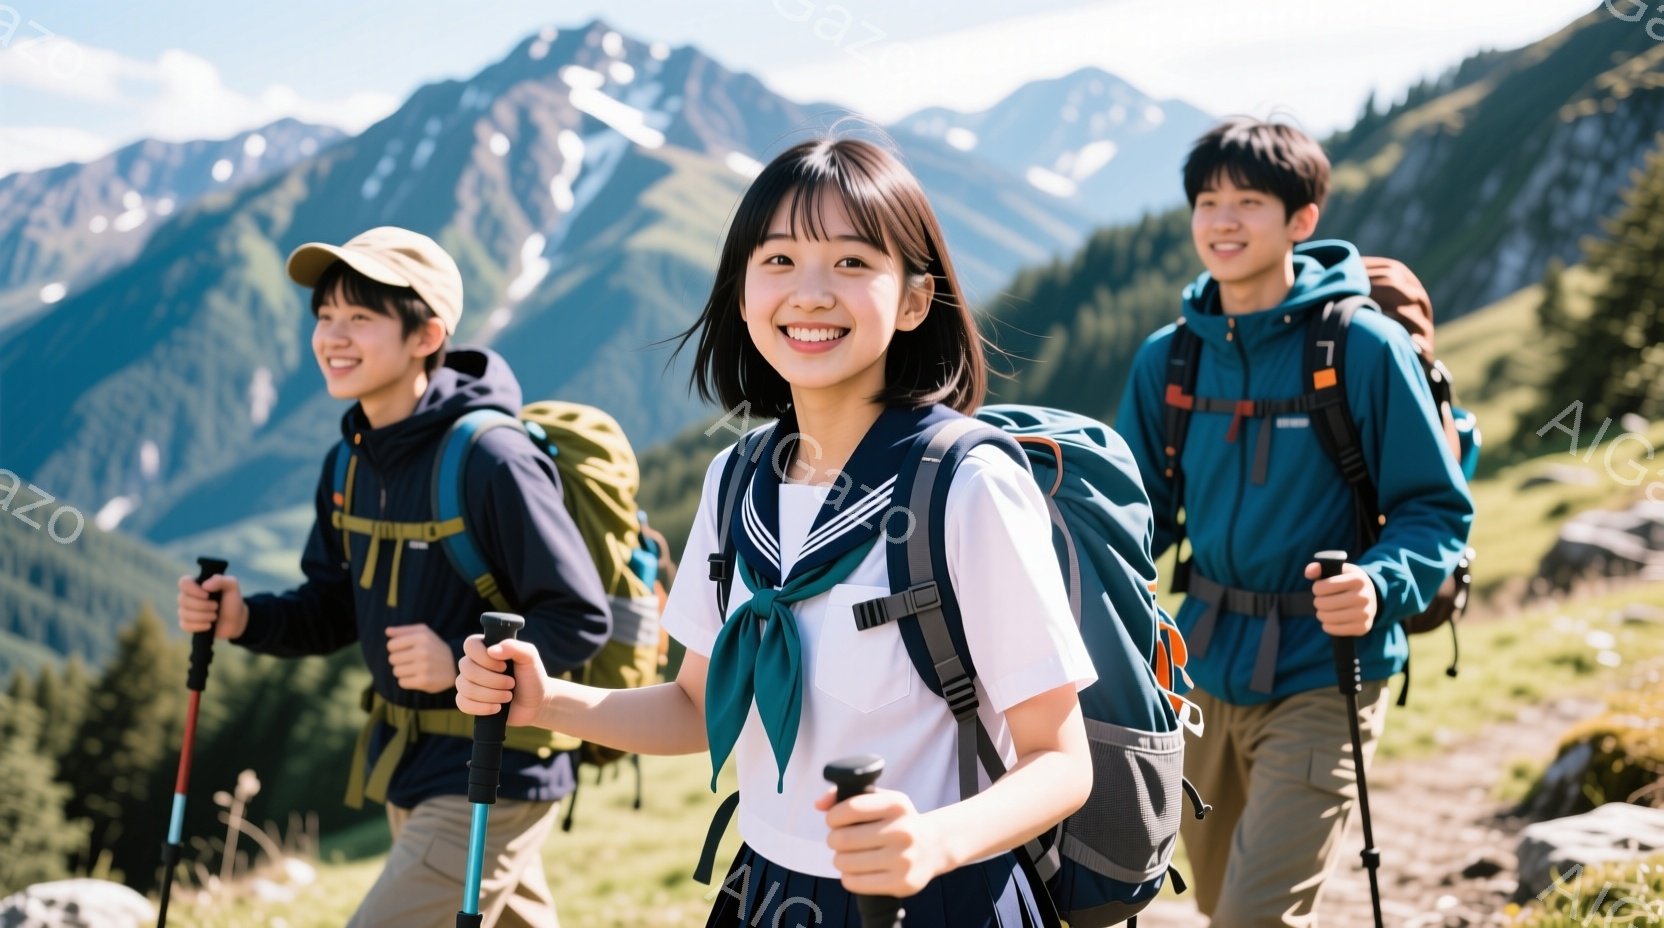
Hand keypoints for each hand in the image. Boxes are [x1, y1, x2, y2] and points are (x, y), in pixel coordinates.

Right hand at [177, 573, 246, 638]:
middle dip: (202, 605)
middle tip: (216, 606)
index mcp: (196, 585)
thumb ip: (221, 580)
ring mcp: (185, 611)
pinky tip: (209, 625)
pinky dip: (199, 626)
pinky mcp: (186, 624)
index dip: (193, 589)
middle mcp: (188, 597)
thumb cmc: (232, 601)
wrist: (235, 621)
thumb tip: (204, 585)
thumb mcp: (232, 587)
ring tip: (215, 616)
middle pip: (182, 599)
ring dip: (203, 616)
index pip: (183, 582)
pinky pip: (185, 625)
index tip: (207, 595)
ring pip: (184, 613)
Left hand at [386, 624, 455, 692]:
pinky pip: (402, 682)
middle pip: (392, 659)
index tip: (405, 650)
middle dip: (399, 660)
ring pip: (396, 671)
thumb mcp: (423, 633)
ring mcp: (424, 667)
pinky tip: (416, 676)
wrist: (455, 664)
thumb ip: (404, 631)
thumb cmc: (434, 647)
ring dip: (402, 671)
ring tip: (413, 668)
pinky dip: (407, 681)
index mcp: (421, 637)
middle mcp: (423, 651)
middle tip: (410, 660)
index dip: (395, 648)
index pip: (391, 645)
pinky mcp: (424, 681)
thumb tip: (387, 631)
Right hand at [456, 635, 552, 726]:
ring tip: (508, 696)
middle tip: (511, 684)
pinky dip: (481, 707)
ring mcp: (469, 683)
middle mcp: (474, 664)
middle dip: (492, 680)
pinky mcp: (469, 702)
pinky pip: (462, 703)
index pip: (470, 645)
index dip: (484, 657)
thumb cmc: (532, 677)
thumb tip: (492, 650)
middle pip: (466, 668)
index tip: (503, 666)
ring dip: (490, 695)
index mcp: (486, 649)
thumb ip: (515, 647)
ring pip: (465, 687)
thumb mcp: (530, 658)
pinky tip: (497, 708)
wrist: (536, 703)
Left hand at [817, 787, 951, 897]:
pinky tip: (856, 870)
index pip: (850, 809)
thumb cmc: (898, 821)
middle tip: (840, 840)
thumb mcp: (882, 800)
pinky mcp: (902, 883)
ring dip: (839, 859)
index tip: (834, 821)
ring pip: (845, 862)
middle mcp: (903, 831)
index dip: (833, 817)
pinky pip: (855, 883)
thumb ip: (847, 795)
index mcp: (897, 805)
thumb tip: (818, 804)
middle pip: (843, 838)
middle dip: (834, 839)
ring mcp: (904, 859)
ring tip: (847, 855)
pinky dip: (848, 877)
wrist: (934, 846)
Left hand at [1304, 562, 1377, 636]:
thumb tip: (1308, 573)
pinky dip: (1328, 626)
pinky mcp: (1363, 628)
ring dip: (1321, 614)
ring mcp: (1365, 613)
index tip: (1320, 588)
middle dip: (1318, 602)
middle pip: (1324, 603)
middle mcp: (1364, 597)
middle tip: (1321, 601)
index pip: (1323, 587)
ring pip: (1328, 617)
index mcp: (1358, 580)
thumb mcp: (1338, 570)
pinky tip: (1330, 620)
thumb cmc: (1347, 582)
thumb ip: (1319, 568)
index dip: (1316, 588)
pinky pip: (1335, 630)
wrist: (1370, 597)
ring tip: (1324, 610)